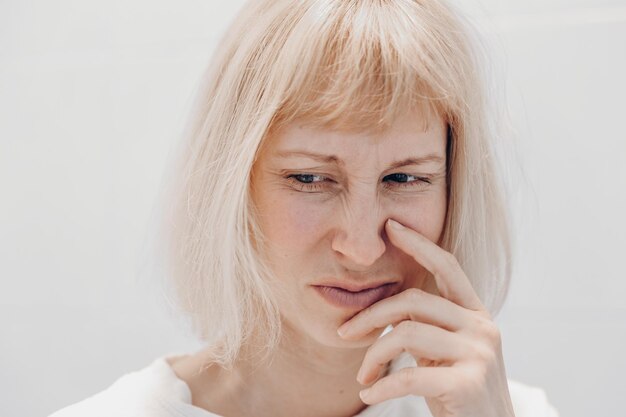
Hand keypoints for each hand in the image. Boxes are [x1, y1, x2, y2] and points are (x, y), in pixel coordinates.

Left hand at [337, 219, 515, 416]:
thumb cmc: (460, 393)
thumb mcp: (447, 351)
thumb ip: (427, 324)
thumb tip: (383, 309)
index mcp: (475, 314)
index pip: (447, 266)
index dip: (419, 243)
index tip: (391, 226)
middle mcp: (482, 327)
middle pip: (412, 301)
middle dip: (370, 316)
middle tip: (344, 333)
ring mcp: (478, 354)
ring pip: (405, 334)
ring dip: (373, 355)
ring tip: (362, 375)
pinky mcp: (468, 384)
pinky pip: (410, 375)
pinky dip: (382, 386)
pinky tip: (368, 393)